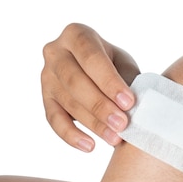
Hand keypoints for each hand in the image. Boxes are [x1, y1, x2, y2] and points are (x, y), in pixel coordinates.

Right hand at [41, 23, 139, 150]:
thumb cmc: (115, 66)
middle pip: (75, 81)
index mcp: (77, 34)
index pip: (92, 57)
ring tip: (115, 138)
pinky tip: (90, 146)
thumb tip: (138, 109)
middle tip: (123, 124)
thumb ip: (127, 81)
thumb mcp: (123, 65)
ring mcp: (46, 76)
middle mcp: (55, 52)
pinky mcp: (44, 98)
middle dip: (101, 105)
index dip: (110, 81)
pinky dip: (71, 135)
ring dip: (92, 123)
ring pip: (67, 101)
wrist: (97, 72)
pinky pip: (54, 119)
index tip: (129, 102)